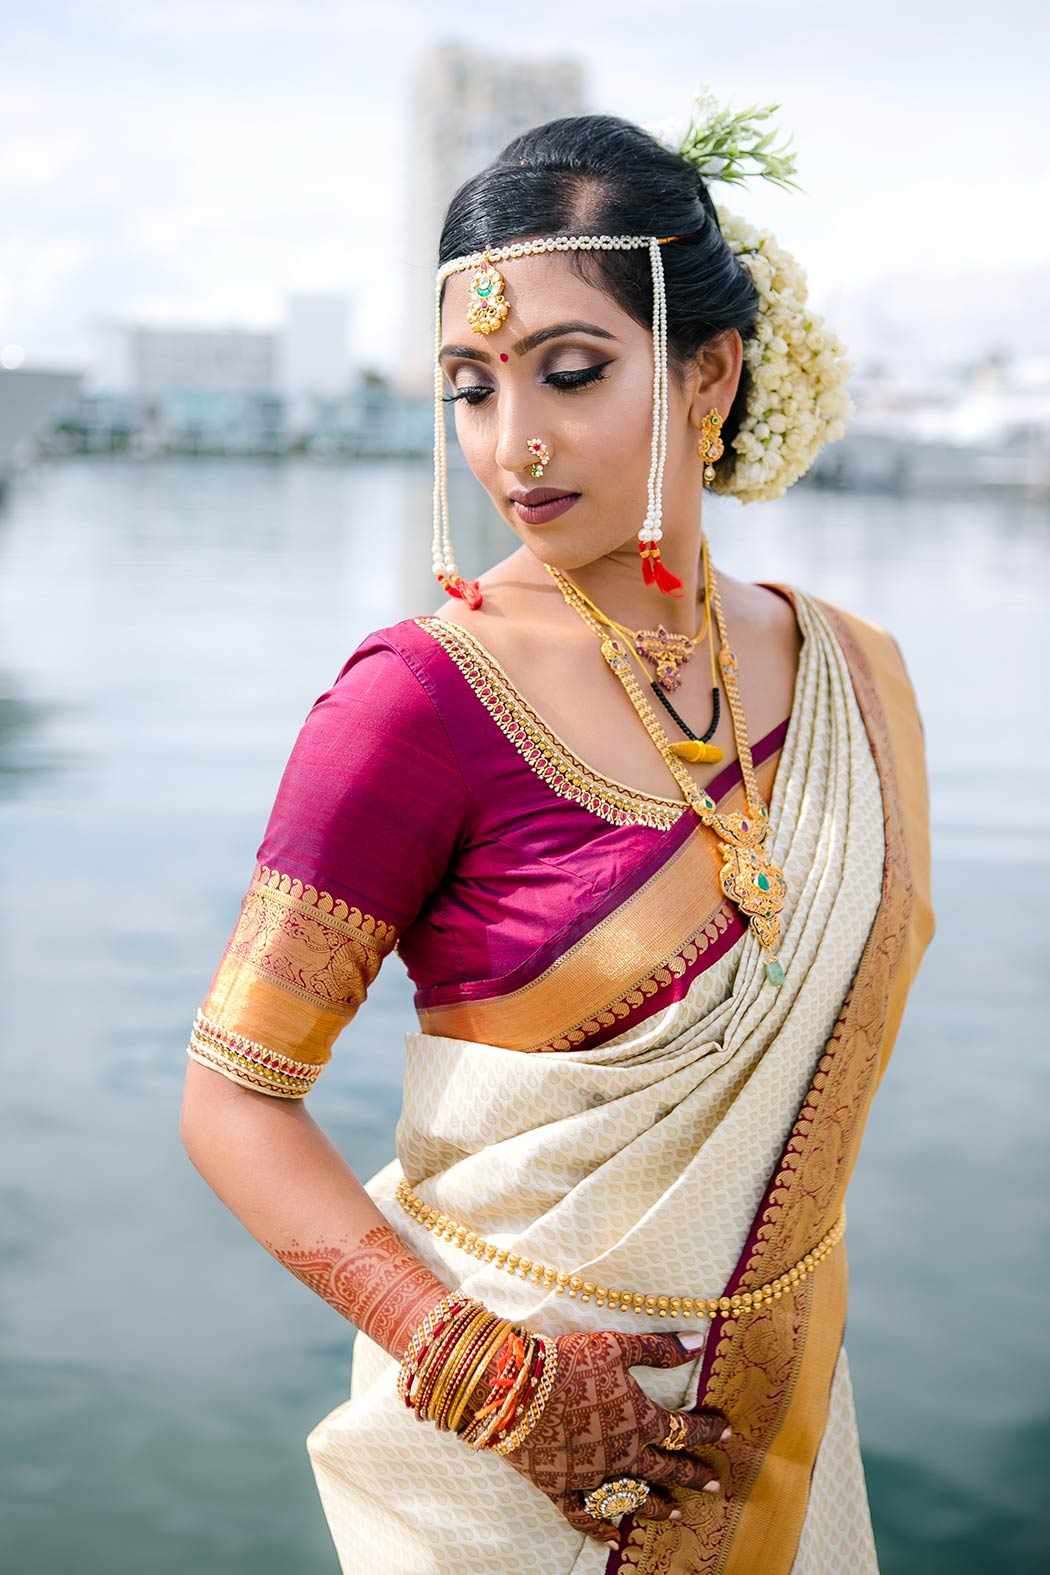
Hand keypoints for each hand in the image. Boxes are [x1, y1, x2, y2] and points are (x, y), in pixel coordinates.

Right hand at [494, 1330, 728, 1548]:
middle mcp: (624, 1455)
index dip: (708, 1430)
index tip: (728, 1434)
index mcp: (641, 1420)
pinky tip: (613, 1540)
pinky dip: (600, 1529)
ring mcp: (595, 1476)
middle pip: (667, 1469)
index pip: (684, 1429)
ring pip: (634, 1497)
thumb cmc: (570, 1363)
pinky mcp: (563, 1487)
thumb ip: (659, 1349)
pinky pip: (586, 1515)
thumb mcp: (617, 1346)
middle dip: (693, 1475)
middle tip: (715, 1485)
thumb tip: (697, 1342)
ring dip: (657, 1506)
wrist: (518, 1391)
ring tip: (677, 1513)